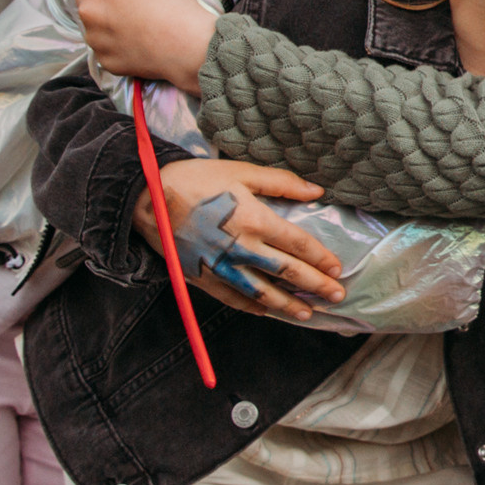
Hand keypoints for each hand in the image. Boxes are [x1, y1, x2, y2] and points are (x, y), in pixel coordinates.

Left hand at [77, 0, 217, 92]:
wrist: (186, 45)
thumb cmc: (174, 7)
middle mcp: (91, 10)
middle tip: (119, 2)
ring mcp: (95, 38)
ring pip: (92, 27)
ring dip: (104, 24)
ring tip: (129, 27)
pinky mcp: (104, 59)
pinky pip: (104, 49)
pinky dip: (114, 46)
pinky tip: (134, 44)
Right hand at [132, 159, 345, 319]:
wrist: (147, 198)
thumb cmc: (196, 180)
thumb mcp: (240, 172)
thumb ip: (281, 183)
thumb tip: (316, 191)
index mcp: (254, 220)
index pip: (298, 245)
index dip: (320, 258)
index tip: (337, 268)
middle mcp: (242, 248)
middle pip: (287, 273)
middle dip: (315, 286)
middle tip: (337, 296)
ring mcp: (222, 267)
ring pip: (263, 292)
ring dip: (288, 305)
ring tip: (308, 313)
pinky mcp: (203, 278)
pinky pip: (233, 298)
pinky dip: (252, 307)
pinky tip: (267, 312)